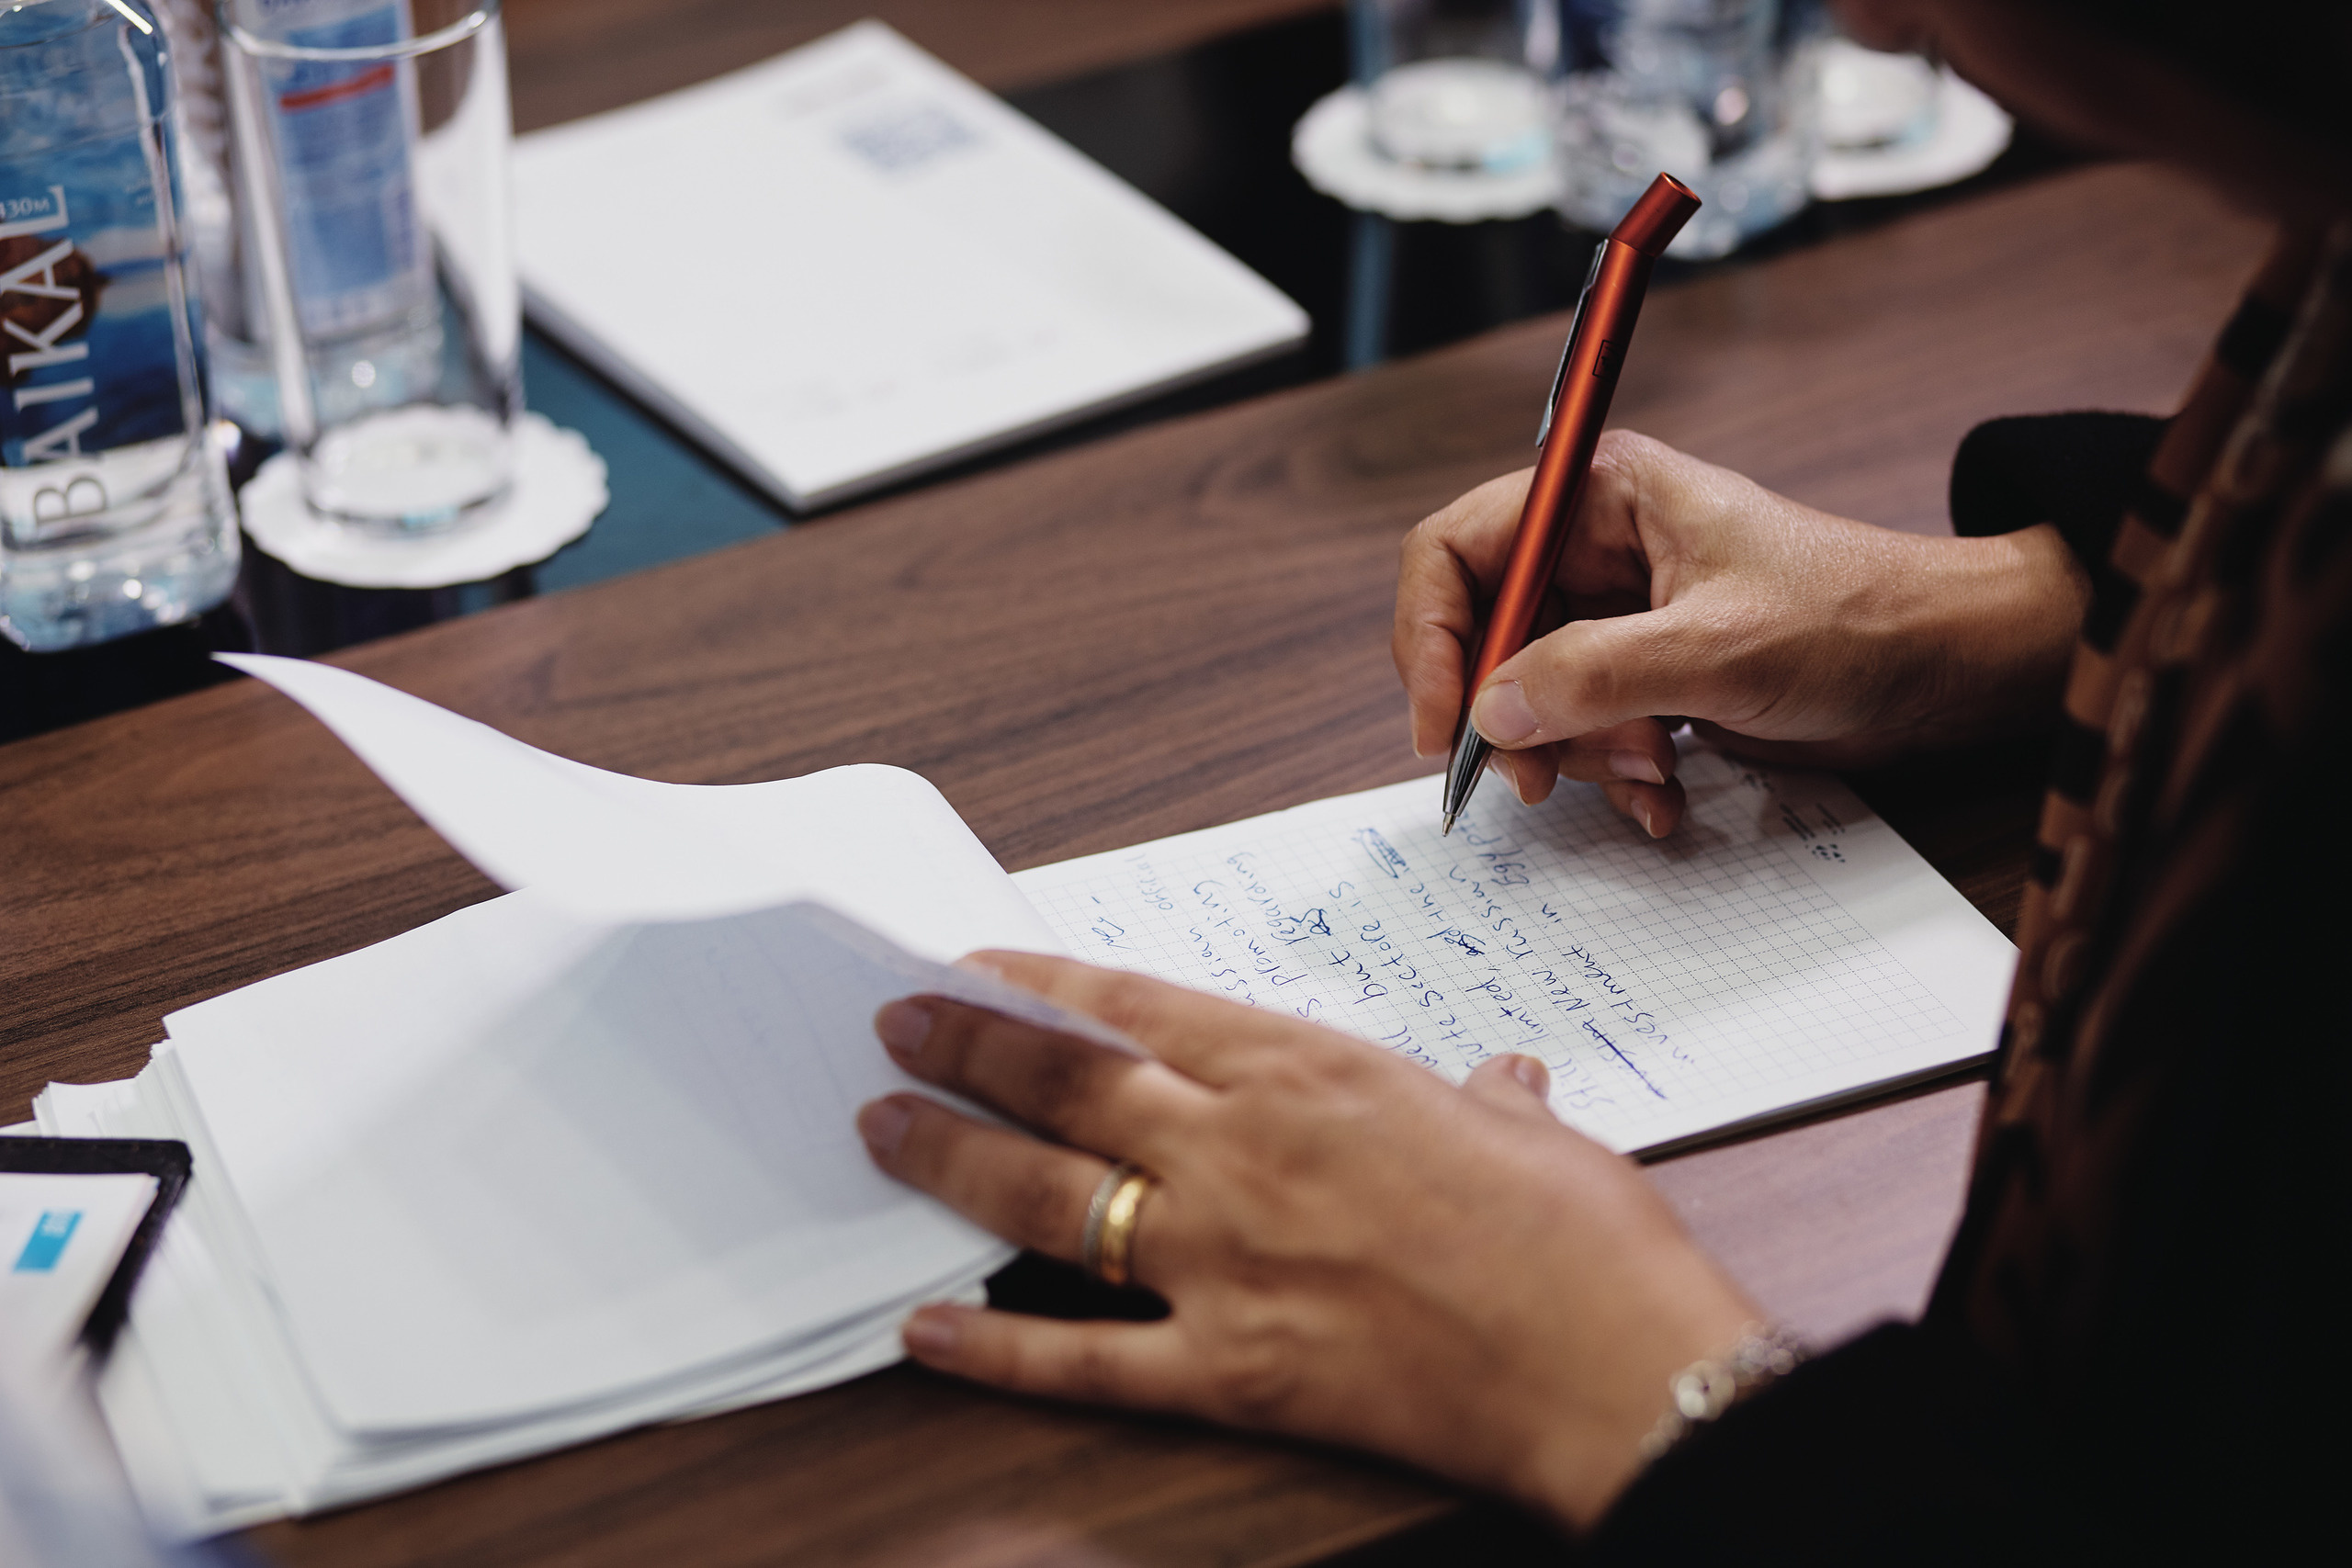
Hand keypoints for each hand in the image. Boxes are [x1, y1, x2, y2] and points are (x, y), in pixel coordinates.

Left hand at [856, 954, 1758, 1532]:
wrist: (1617, 1369)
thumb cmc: (1584, 1238)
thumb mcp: (1529, 1130)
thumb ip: (1484, 1097)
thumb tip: (1500, 1081)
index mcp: (1311, 1072)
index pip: (1137, 1008)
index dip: (1041, 984)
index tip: (975, 966)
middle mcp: (1243, 1151)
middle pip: (1068, 1087)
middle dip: (967, 1049)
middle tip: (894, 1027)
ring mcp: (1224, 1263)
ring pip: (1048, 1201)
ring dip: (953, 1160)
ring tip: (885, 1130)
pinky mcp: (1231, 1373)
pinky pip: (1083, 1359)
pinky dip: (995, 1347)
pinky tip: (925, 1331)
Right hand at [1393, 431, 2088, 835]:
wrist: (1947, 667)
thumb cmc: (1856, 620)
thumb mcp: (1716, 649)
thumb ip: (1590, 676)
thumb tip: (1489, 711)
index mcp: (1600, 496)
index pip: (1455, 552)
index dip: (1428, 638)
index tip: (1442, 722)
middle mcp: (1597, 547)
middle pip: (1482, 635)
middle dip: (1510, 716)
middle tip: (1537, 778)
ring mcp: (1620, 612)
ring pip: (1530, 695)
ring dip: (1574, 753)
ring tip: (1645, 772)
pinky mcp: (1648, 671)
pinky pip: (1583, 728)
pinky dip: (1610, 771)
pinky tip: (1661, 793)